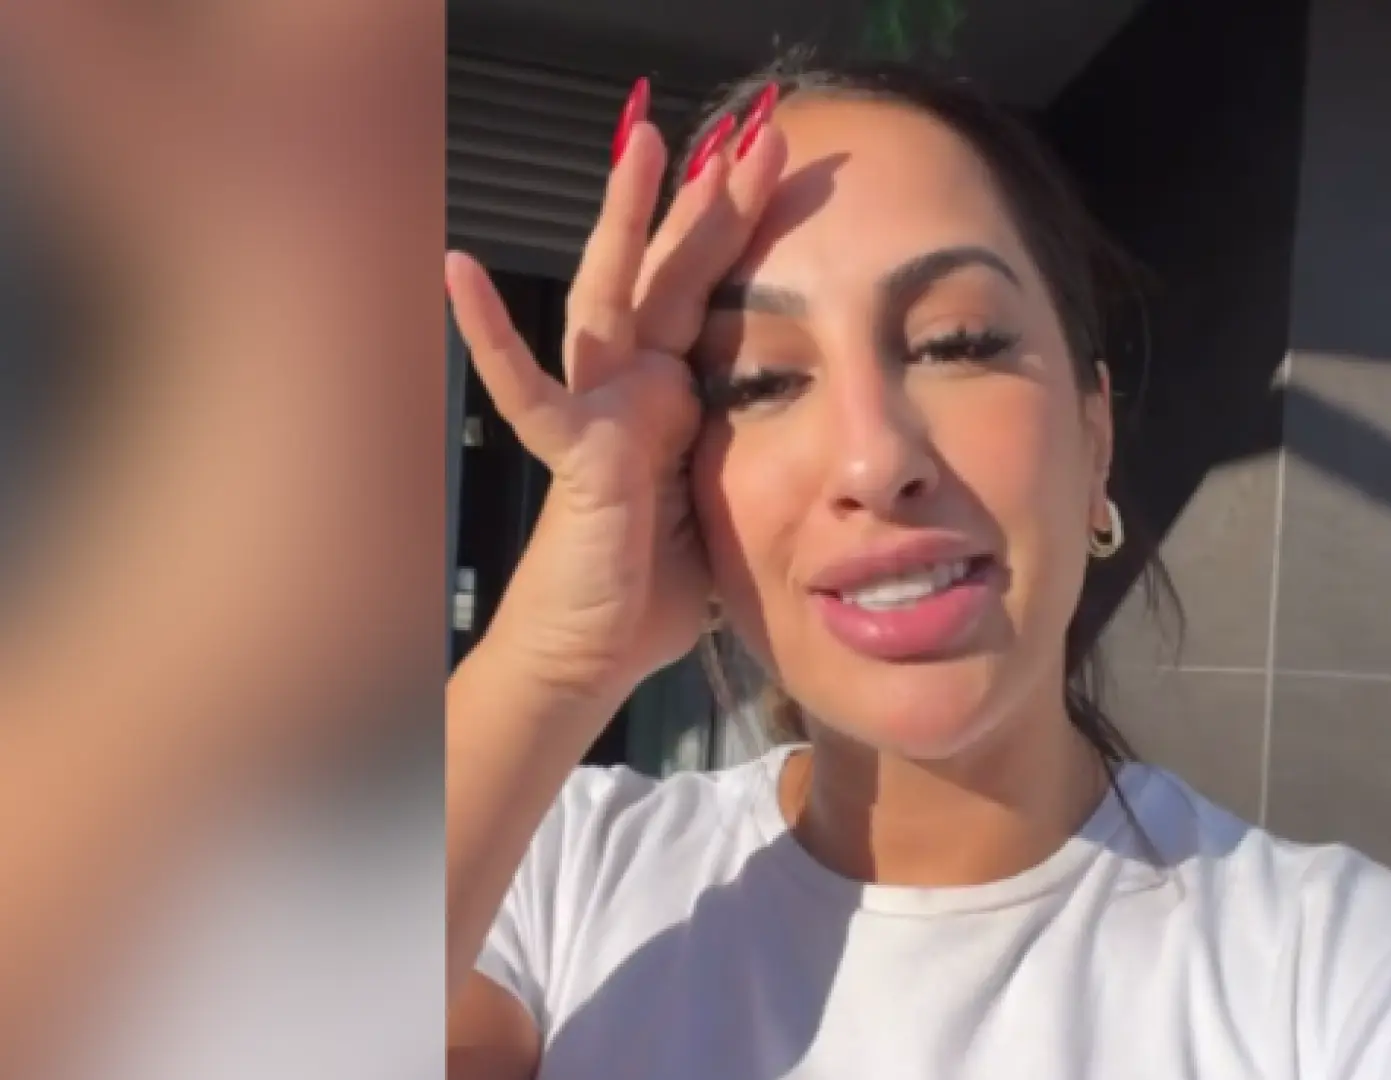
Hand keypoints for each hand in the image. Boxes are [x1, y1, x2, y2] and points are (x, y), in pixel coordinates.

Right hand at [446, 88, 785, 705]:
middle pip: (673, 274)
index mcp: (676, 396)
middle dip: (709, 202)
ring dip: (627, 220)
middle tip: (751, 128)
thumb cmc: (655, 582)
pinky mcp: (569, 447)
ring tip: (641, 143)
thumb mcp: (719, 499)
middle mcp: (635, 387)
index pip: (713, 296)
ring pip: (612, 298)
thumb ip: (728, 441)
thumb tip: (765, 404)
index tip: (780, 171)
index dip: (744, 235)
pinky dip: (491, 332)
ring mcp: (597, 409)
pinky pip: (527, 387)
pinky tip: (457, 270)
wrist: (597, 649)